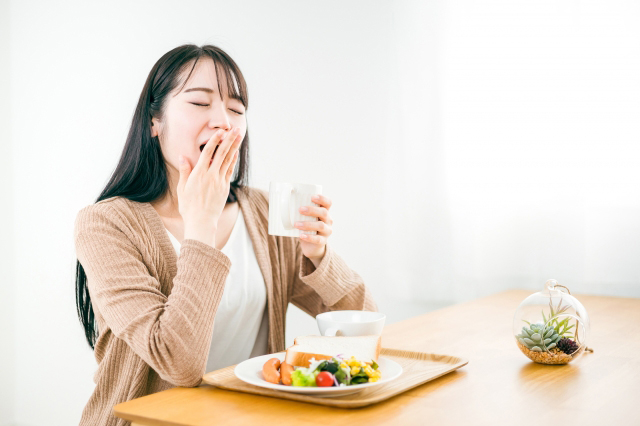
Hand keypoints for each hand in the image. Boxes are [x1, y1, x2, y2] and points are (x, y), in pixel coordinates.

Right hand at [177, 128, 241, 246]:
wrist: (201, 222)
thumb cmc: (189, 207)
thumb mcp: (182, 189)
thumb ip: (184, 171)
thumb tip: (183, 156)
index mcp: (198, 174)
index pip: (208, 153)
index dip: (215, 141)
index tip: (220, 132)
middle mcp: (211, 176)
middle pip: (221, 154)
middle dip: (229, 140)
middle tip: (235, 129)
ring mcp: (219, 182)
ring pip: (228, 160)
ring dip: (234, 147)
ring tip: (238, 136)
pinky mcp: (225, 188)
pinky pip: (229, 171)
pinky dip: (233, 161)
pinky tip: (235, 153)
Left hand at [295, 194, 332, 265]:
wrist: (311, 246)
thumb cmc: (306, 227)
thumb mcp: (305, 218)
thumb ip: (299, 211)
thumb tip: (282, 200)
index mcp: (325, 212)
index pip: (328, 203)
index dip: (322, 199)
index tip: (312, 197)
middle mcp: (328, 220)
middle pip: (324, 212)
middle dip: (312, 210)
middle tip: (300, 209)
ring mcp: (327, 231)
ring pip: (321, 226)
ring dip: (308, 224)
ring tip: (296, 224)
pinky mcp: (323, 241)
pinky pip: (318, 239)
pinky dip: (309, 237)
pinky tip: (301, 235)